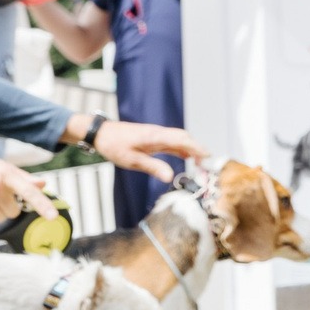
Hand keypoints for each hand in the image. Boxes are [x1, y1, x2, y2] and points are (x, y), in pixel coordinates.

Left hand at [86, 118, 204, 180]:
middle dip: (197, 148)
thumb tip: (170, 177)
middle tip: (205, 163)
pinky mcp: (151, 137)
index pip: (182, 140)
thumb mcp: (132, 160)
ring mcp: (155, 134)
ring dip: (190, 148)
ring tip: (199, 162)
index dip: (197, 148)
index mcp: (155, 137)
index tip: (208, 156)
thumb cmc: (114, 145)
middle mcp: (158, 133)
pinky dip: (180, 148)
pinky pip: (170, 140)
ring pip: (178, 138)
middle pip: (183, 137)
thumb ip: (152, 167)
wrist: (100, 133)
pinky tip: (184, 156)